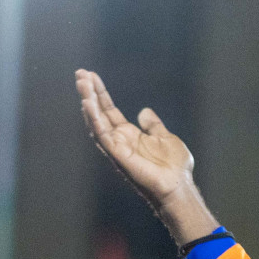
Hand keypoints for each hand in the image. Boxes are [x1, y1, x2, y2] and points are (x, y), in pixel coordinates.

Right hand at [75, 69, 218, 244]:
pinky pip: (102, 134)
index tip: (91, 76)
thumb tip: (144, 112)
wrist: (179, 185)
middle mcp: (120, 139)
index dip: (101, 94)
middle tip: (80, 73)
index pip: (110, 111)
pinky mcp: (117, 153)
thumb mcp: (166, 138)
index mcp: (130, 135)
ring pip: (96, 121)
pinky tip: (88, 103)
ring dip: (88, 101)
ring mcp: (117, 146)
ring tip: (81, 82)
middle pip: (100, 112)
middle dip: (90, 93)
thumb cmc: (175, 167)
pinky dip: (94, 118)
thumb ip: (153, 125)